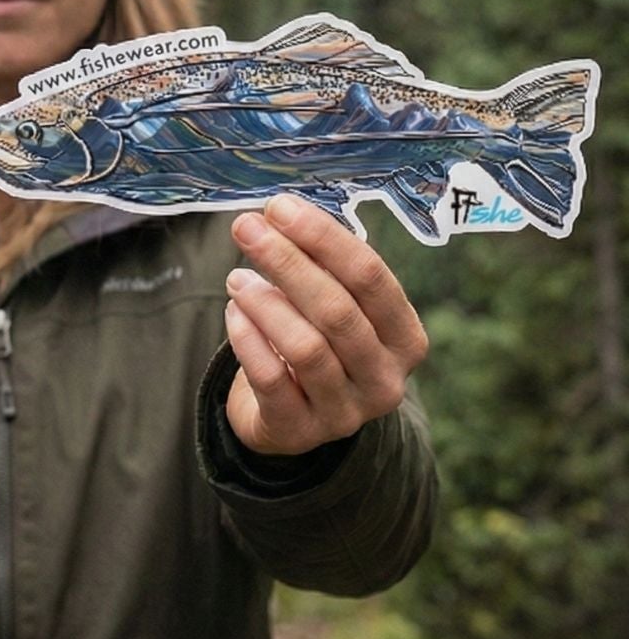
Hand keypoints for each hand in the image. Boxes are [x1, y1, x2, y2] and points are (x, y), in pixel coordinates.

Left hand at [223, 192, 428, 456]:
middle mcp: (385, 379)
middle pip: (338, 311)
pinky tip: (234, 313)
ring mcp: (346, 413)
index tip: (280, 207)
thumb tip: (280, 214)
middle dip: (287, 263)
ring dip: (265, 304)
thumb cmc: (318, 341)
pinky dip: (248, 341)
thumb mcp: (334, 304)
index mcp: (405, 337)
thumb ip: (320, 265)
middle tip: (246, 229)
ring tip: (235, 278)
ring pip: (306, 348)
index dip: (323, 238)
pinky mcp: (301, 432)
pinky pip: (272, 380)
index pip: (371, 278)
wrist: (294, 416)